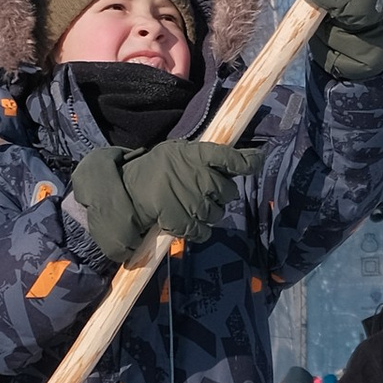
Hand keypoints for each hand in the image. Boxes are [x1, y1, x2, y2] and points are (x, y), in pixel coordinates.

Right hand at [110, 132, 263, 258]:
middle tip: (203, 193)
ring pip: (217, 213)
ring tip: (191, 207)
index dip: (248, 162)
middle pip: (229, 191)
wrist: (128, 189)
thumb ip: (204, 156)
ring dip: (209, 213)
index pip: (232, 158)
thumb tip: (239, 161)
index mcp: (198, 154)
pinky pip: (204, 231)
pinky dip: (200, 230)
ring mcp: (193, 200)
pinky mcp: (185, 221)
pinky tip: (190, 223)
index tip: (254, 162)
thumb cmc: (157, 169)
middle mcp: (200, 176)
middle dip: (220, 195)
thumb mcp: (178, 152)